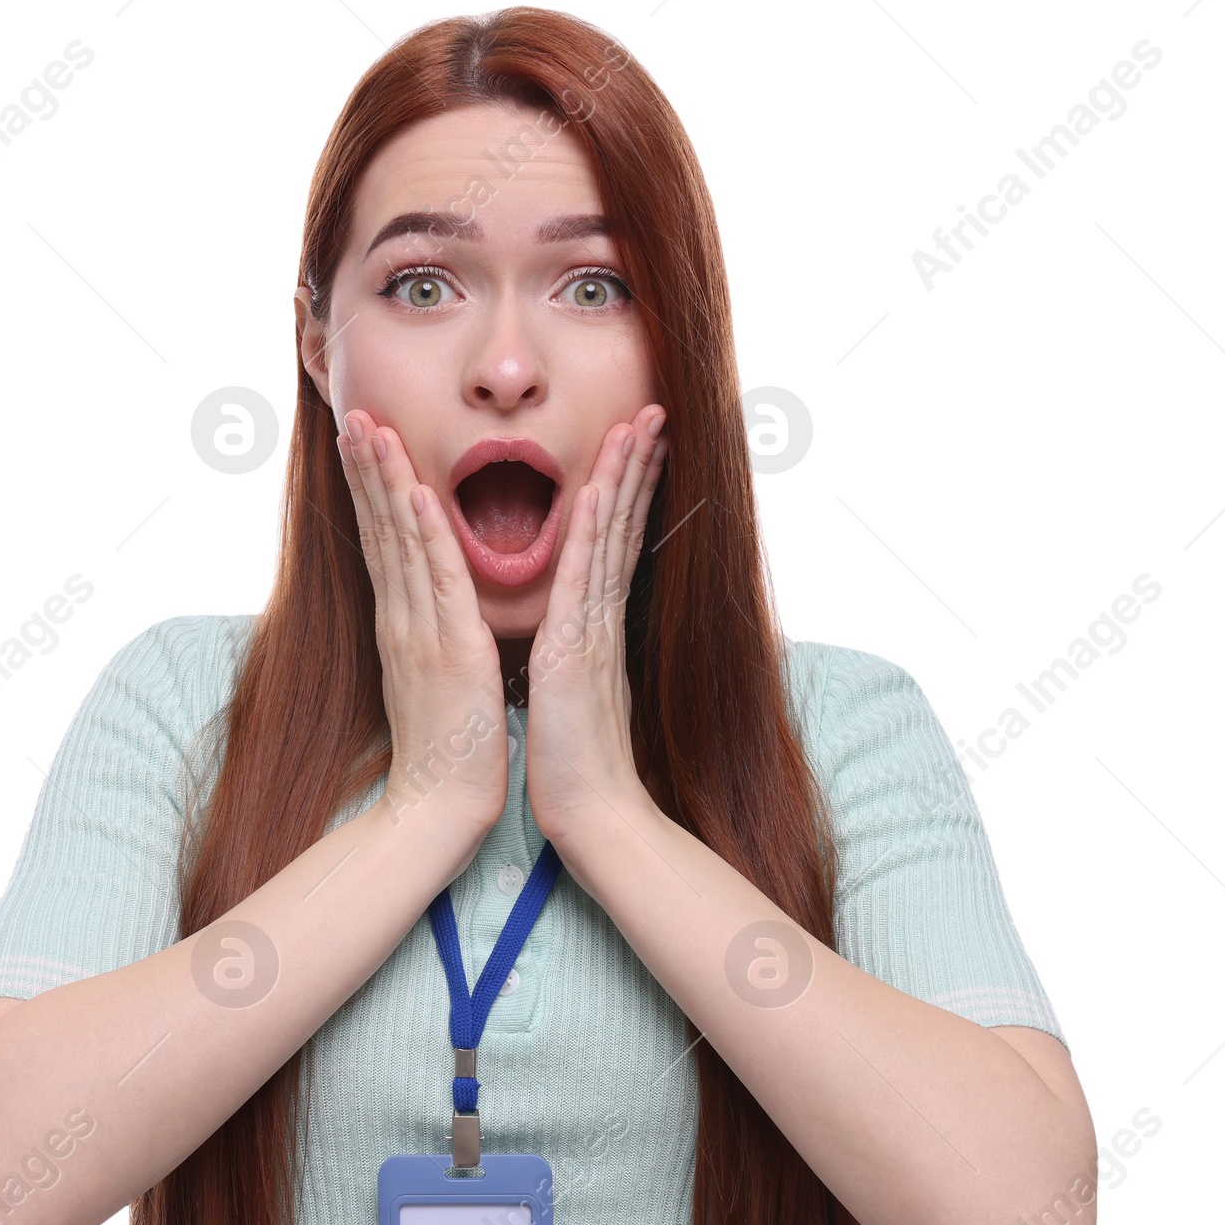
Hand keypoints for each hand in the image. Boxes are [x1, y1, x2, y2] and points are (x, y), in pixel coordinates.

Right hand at [336, 409, 509, 840]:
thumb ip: (430, 647)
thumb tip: (431, 624)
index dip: (371, 493)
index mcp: (403, 629)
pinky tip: (417, 491)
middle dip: (366, 471)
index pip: (383, 546)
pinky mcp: (451, 651)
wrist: (441, 810)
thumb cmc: (447, 756)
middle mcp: (402, 623)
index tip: (362, 445)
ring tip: (370, 429)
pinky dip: (425, 533)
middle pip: (379, 532)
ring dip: (386, 482)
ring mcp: (421, 634)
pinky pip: (437, 581)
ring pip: (399, 543)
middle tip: (351, 415)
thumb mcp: (436, 687)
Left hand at [524, 404, 668, 848]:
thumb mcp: (571, 693)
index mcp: (593, 627)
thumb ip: (575, 658)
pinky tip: (599, 488)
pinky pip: (586, 578)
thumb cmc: (575, 763)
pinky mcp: (577, 650)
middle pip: (623, 525)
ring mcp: (594, 630)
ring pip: (612, 537)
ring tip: (640, 422)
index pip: (613, 543)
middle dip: (637, 465)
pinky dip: (593, 531)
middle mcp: (601, 619)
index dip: (625, 491)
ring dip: (623, 476)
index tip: (635, 445)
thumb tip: (571, 639)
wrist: (593, 815)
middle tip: (653, 410)